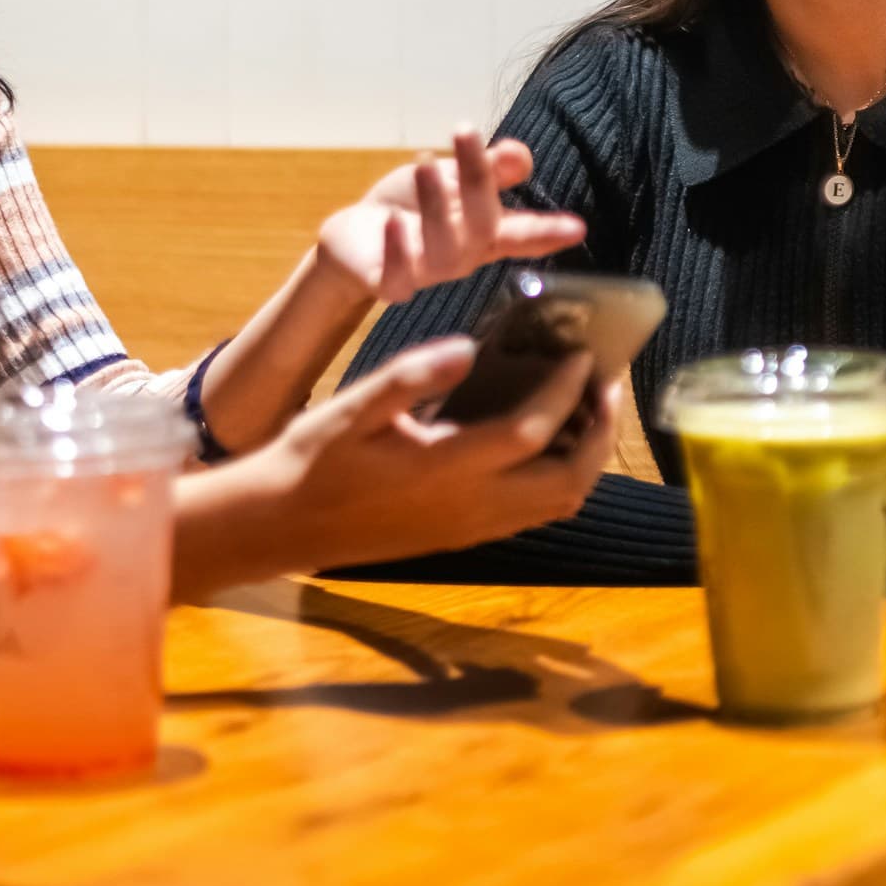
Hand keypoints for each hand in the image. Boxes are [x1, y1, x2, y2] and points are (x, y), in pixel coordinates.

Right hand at [185, 339, 619, 590]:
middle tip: (605, 383)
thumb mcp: (355, 405)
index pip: (532, 431)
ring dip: (584, 459)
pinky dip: (558, 478)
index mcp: (445, 470)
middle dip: (598, 433)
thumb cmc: (315, 457)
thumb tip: (470, 348)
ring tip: (585, 407)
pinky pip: (533, 515)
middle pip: (566, 483)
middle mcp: (470, 508)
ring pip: (556, 506)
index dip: (568, 392)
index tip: (584, 354)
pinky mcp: (463, 538)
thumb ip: (413, 374)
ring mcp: (470, 529)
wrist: (280, 525)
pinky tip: (546, 440)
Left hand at [315, 130, 584, 305]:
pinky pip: (396, 277)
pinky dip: (397, 251)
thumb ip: (488, 169)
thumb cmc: (413, 204)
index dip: (548, 232)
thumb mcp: (451, 177)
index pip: (523, 233)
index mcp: (483, 232)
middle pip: (481, 227)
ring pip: (442, 248)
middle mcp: (461, 255)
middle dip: (477, 180)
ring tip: (424, 164)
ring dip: (436, 204)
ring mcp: (426, 271)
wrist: (356, 238)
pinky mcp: (387, 281)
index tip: (577, 228)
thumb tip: (519, 156)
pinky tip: (393, 223)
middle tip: (464, 130)